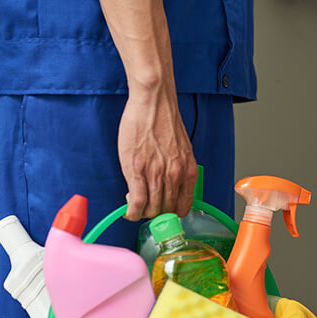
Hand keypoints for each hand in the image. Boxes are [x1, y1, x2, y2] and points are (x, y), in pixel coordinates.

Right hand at [118, 84, 197, 220]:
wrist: (154, 103)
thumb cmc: (164, 122)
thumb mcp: (180, 150)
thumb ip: (177, 169)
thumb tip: (168, 185)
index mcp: (188, 171)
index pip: (183, 207)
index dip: (171, 213)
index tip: (162, 210)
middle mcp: (176, 176)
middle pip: (166, 211)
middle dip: (154, 213)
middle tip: (145, 205)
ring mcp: (157, 175)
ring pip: (151, 209)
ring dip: (142, 212)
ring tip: (134, 203)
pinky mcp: (138, 171)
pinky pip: (137, 203)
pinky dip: (131, 212)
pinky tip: (128, 210)